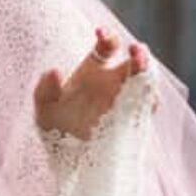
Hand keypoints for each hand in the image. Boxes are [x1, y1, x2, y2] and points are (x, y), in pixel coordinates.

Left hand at [34, 27, 150, 140]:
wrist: (70, 162)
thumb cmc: (55, 130)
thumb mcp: (45, 110)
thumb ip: (45, 90)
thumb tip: (54, 70)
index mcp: (94, 71)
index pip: (106, 46)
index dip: (107, 37)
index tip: (100, 33)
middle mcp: (115, 82)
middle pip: (135, 61)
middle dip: (139, 54)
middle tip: (136, 50)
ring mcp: (128, 100)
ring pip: (146, 81)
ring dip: (149, 75)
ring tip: (143, 74)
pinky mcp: (136, 120)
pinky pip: (148, 108)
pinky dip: (150, 103)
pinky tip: (147, 102)